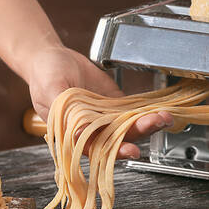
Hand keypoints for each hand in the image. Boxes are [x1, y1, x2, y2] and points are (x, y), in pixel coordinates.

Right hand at [25, 46, 173, 158]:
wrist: (52, 57)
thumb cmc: (44, 75)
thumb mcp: (51, 90)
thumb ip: (65, 111)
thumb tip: (79, 134)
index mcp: (72, 134)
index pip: (95, 148)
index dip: (114, 151)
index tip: (130, 150)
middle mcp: (91, 130)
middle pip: (118, 138)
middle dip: (138, 132)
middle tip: (156, 122)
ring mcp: (104, 117)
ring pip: (128, 126)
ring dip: (147, 123)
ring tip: (163, 116)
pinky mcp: (114, 104)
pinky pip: (132, 111)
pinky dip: (146, 110)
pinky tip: (159, 108)